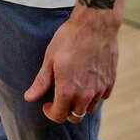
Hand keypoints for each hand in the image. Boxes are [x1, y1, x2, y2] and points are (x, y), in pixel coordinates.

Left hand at [24, 4, 119, 122]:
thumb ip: (41, 82)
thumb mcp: (50, 58)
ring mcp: (99, 88)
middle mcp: (85, 94)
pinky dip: (95, 95)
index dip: (50, 112)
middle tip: (60, 98)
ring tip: (75, 89)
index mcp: (67, 90)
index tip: (47, 104)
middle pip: (75, 116)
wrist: (95, 24)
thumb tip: (29, 97)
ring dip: (81, 104)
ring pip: (90, 108)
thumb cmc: (70, 38)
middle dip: (66, 111)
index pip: (59, 116)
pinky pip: (102, 97)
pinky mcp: (110, 81)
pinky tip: (89, 81)